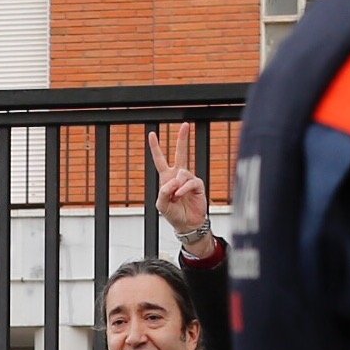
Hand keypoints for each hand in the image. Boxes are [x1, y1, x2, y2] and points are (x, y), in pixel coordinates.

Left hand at [149, 124, 210, 241]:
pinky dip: (184, 189)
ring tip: (176, 197)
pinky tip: (181, 195)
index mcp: (166, 178)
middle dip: (183, 139)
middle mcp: (178, 175)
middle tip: (185, 125)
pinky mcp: (198, 185)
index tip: (152, 134)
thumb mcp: (161, 204)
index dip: (156, 147)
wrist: (187, 224)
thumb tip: (174, 180)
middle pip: (181, 153)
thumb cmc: (173, 214)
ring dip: (177, 185)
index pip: (160, 159)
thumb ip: (163, 191)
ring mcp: (189, 179)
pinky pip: (190, 182)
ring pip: (182, 173)